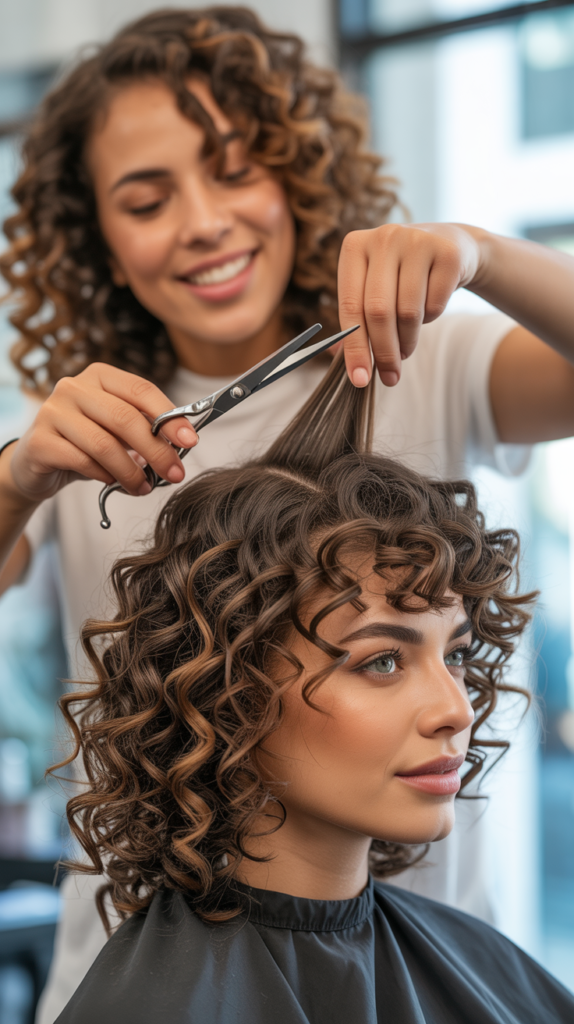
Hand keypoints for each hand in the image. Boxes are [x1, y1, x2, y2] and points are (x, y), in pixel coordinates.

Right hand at [7, 364, 197, 503]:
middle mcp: (73, 387)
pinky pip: (82, 461)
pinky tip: (113, 483)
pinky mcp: (40, 441)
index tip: (190, 440)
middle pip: (125, 418)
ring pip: (104, 444)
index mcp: (99, 376)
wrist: (38, 462)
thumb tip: (182, 443)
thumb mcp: (117, 430)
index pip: (141, 390)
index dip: (170, 416)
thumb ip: (144, 428)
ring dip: (132, 471)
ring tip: (144, 488)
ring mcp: (53, 412)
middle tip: (175, 473)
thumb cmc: (86, 443)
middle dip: (157, 450)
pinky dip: (105, 476)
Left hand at [337, 223, 481, 386]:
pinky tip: (428, 309)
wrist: (449, 245)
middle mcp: (383, 237)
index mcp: (354, 246)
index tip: (359, 380)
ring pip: (408, 312)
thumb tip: (343, 363)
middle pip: (378, 311)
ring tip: (406, 348)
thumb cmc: (400, 276)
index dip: (354, 348)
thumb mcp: (373, 289)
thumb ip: (356, 321)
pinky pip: (435, 305)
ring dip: (407, 341)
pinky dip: (431, 319)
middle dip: (383, 352)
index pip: (349, 306)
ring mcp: (417, 240)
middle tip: (389, 376)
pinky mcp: (448, 252)